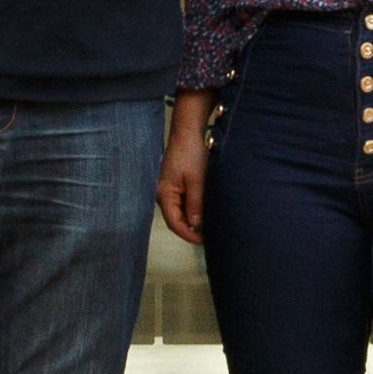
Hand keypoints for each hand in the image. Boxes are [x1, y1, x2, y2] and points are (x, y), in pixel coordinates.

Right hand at [155, 95, 212, 244]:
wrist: (188, 132)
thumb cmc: (190, 154)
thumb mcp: (196, 181)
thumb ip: (195, 204)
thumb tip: (195, 225)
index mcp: (164, 194)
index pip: (174, 223)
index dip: (188, 234)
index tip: (204, 241)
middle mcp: (163, 194)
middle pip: (176, 219)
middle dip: (191, 229)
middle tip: (209, 236)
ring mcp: (169, 189)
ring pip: (180, 211)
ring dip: (193, 219)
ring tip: (209, 226)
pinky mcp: (175, 184)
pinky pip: (183, 202)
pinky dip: (193, 209)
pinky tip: (204, 211)